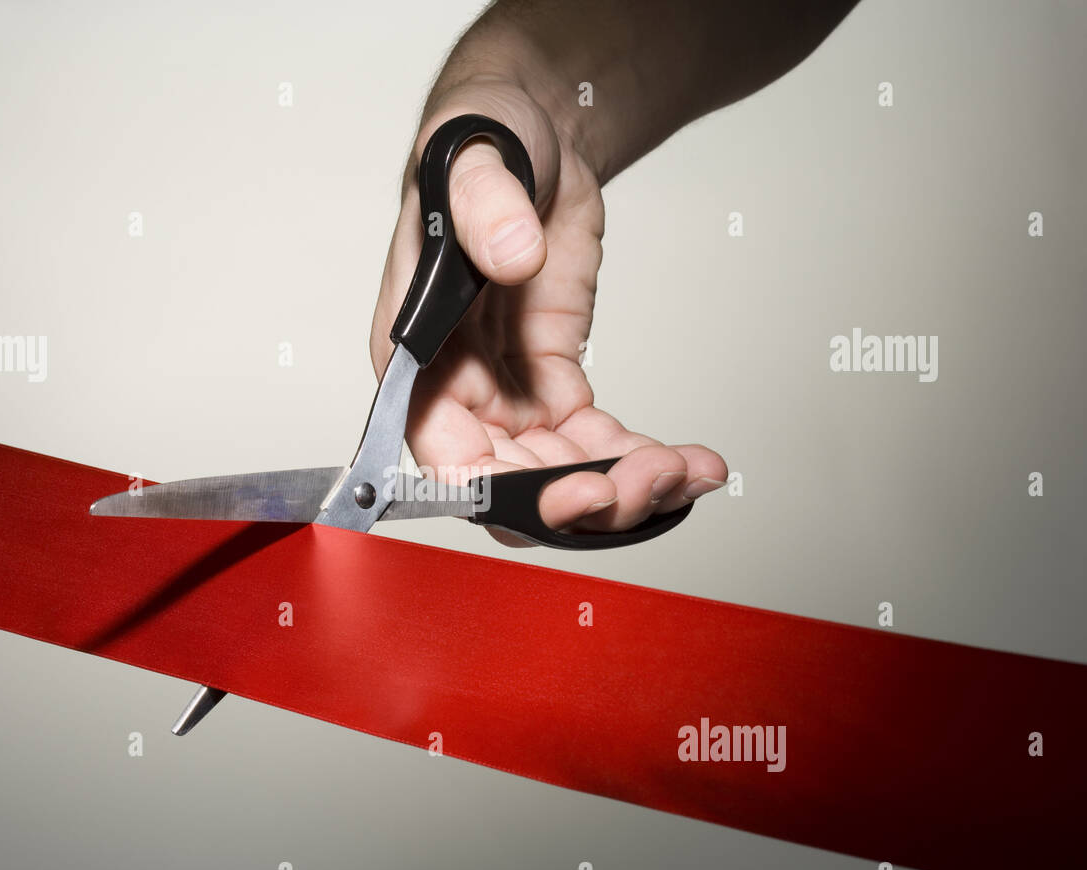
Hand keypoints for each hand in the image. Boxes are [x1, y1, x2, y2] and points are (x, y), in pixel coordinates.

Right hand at [369, 80, 726, 545]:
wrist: (530, 132)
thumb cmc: (478, 147)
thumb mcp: (472, 161)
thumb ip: (483, 208)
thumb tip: (511, 255)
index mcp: (414, 359)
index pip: (447, 457)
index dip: (505, 492)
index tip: (576, 491)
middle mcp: (455, 391)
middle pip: (510, 484)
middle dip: (582, 499)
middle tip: (651, 479)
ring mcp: (507, 392)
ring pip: (558, 476)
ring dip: (622, 489)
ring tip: (686, 469)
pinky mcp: (555, 383)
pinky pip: (594, 443)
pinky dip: (639, 457)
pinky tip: (692, 460)